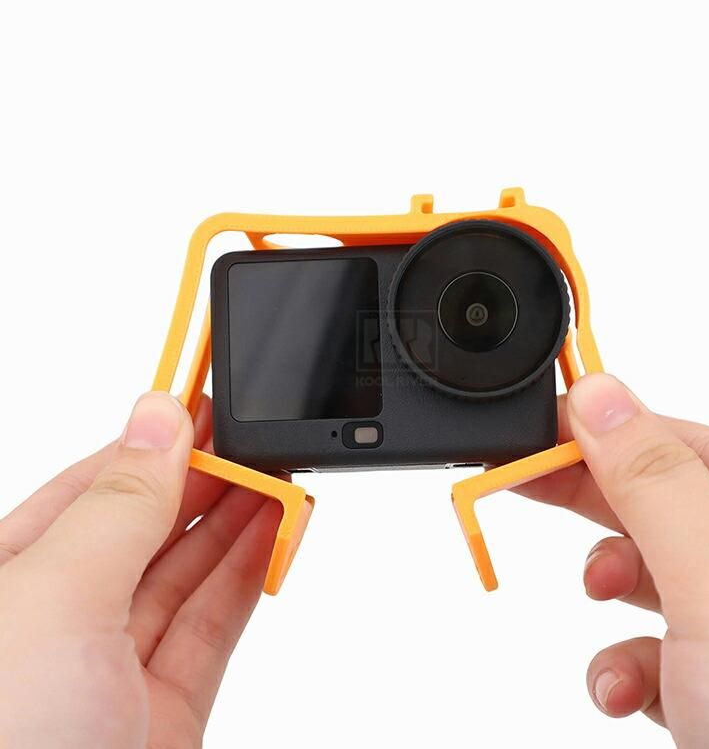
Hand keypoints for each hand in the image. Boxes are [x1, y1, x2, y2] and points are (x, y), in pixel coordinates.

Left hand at [0, 392, 280, 748]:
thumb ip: (118, 504)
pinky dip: (244, 576)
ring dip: (235, 521)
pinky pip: (211, 625)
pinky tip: (270, 532)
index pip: (90, 485)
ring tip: (278, 472)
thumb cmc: (1, 746)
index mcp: (4, 583)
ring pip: (184, 574)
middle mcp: (53, 624)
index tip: (205, 398)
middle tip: (256, 434)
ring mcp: (109, 673)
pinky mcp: (162, 715)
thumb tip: (158, 416)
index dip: (151, 439)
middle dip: (203, 477)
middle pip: (144, 526)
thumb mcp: (52, 599)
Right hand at [516, 373, 708, 746]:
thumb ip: (658, 487)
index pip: (682, 441)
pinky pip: (654, 649)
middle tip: (519, 484)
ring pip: (653, 575)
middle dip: (591, 500)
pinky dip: (623, 664)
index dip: (604, 429)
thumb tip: (600, 396)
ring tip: (597, 603)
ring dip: (608, 590)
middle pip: (659, 502)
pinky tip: (624, 691)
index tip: (537, 432)